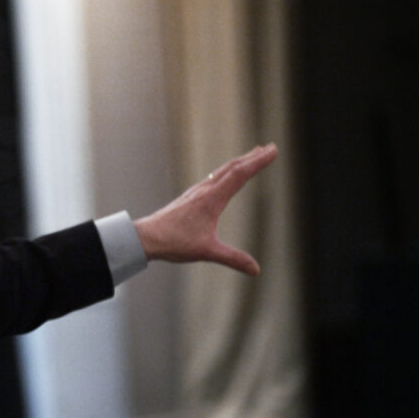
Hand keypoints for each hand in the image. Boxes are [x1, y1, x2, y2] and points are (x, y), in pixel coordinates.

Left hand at [132, 143, 277, 274]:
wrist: (146, 237)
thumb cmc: (174, 242)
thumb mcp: (207, 251)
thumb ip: (233, 259)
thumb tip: (256, 270)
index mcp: (212, 199)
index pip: (240, 175)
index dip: (258, 162)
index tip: (273, 150)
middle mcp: (205, 190)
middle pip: (232, 168)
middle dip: (253, 157)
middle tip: (270, 147)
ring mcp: (196, 192)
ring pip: (222, 171)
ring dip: (240, 162)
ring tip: (252, 155)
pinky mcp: (190, 197)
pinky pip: (213, 177)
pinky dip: (226, 171)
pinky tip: (225, 175)